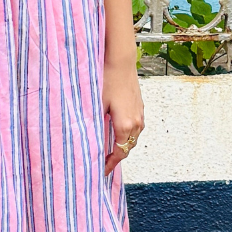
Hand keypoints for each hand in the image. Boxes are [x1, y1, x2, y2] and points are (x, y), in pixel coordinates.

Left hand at [102, 60, 143, 176]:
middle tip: (103, 162)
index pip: (120, 152)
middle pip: (127, 147)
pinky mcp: (140, 106)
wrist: (120, 61)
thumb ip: (95, 127)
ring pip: (133, 137)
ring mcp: (140, 113)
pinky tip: (116, 131)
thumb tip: (91, 143)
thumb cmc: (106, 80)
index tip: (102, 170)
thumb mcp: (96, 106)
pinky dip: (127, 134)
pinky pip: (135, 127)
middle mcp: (136, 122)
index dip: (110, 164)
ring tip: (109, 149)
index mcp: (125, 124)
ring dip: (122, 145)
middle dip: (116, 156)